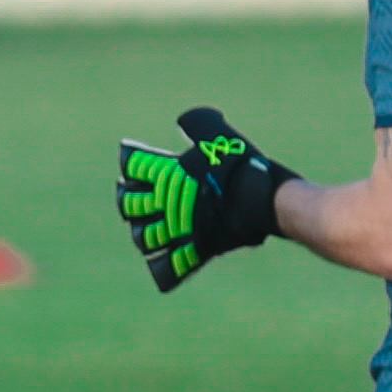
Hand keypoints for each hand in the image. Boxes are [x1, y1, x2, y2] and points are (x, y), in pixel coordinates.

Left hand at [116, 106, 301, 293]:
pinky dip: (164, 268)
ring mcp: (179, 228)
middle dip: (127, 199)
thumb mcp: (217, 133)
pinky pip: (171, 265)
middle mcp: (165, 202)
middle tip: (130, 194)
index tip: (131, 160)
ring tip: (144, 228)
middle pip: (129, 204)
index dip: (129, 162)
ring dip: (142, 232)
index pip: (133, 166)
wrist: (264, 198)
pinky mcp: (196, 249)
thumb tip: (183, 122)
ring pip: (143, 237)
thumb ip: (196, 124)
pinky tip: (162, 264)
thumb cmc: (241, 163)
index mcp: (167, 172)